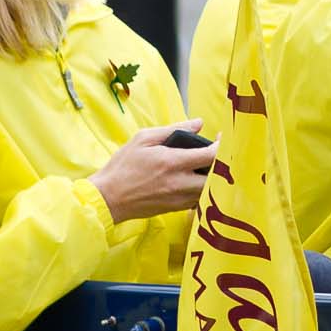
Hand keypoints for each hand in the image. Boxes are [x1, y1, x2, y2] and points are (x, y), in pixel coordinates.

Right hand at [88, 121, 216, 224]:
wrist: (107, 198)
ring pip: (211, 190)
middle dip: (222, 164)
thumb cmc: (123, 166)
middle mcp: (180, 182)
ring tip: (207, 167)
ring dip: (214, 178)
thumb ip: (173, 129)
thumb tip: (198, 122)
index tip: (223, 139)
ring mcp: (179, 198)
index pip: (211, 155)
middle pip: (218, 176)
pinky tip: (195, 180)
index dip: (222, 146)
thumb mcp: (143, 139)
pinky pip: (200, 199)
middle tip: (218, 155)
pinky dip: (203, 190)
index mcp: (172, 162)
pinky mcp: (177, 208)